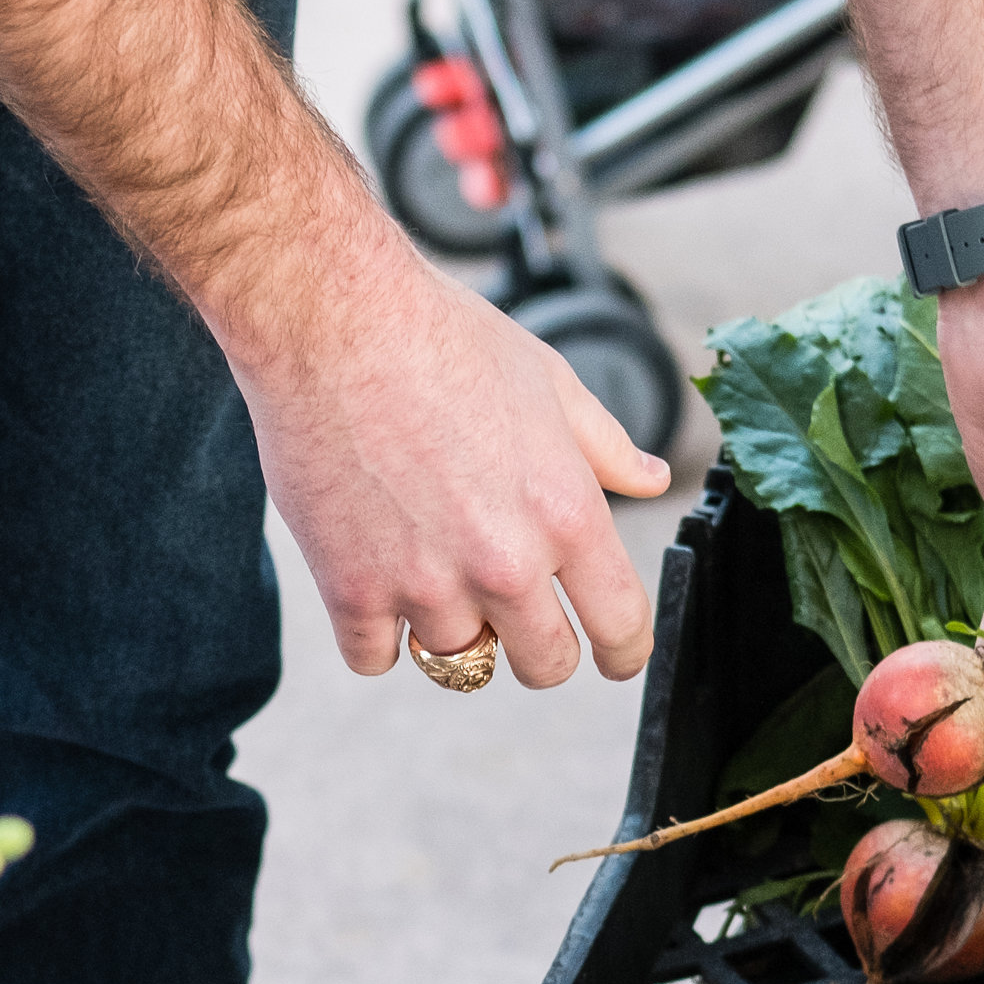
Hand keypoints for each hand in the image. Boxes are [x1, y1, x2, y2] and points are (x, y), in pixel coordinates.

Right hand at [221, 238, 672, 689]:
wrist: (332, 319)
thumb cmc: (443, 336)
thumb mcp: (549, 381)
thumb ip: (605, 447)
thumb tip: (651, 479)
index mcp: (567, 514)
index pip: (620, 625)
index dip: (623, 651)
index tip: (613, 657)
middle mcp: (505, 563)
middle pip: (545, 665)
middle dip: (539, 648)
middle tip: (516, 616)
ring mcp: (425, 586)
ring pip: (458, 662)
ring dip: (450, 626)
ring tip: (430, 565)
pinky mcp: (352, 591)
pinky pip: (374, 659)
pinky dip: (375, 633)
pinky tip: (375, 582)